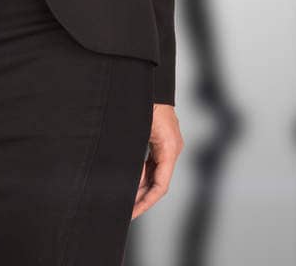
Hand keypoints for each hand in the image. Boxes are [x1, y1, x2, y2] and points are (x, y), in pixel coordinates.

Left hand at [132, 104, 182, 218]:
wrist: (150, 82)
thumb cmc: (144, 101)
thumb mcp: (136, 131)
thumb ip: (134, 158)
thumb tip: (129, 181)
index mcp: (169, 148)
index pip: (161, 185)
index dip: (146, 201)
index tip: (132, 212)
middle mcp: (172, 148)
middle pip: (158, 182)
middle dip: (141, 197)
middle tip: (125, 210)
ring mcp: (168, 144)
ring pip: (156, 173)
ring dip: (141, 186)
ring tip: (123, 197)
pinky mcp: (162, 140)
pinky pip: (154, 163)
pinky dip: (142, 173)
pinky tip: (129, 180)